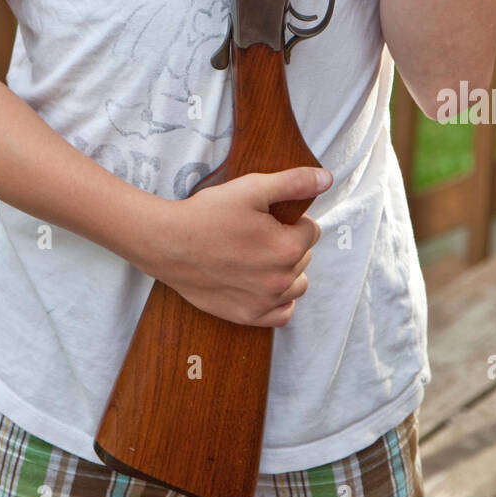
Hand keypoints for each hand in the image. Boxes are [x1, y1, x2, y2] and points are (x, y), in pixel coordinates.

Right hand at [153, 167, 331, 327]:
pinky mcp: (248, 317)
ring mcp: (264, 303)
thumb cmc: (208, 213)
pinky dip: (278, 300)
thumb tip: (327, 179)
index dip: (291, 220)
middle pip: (305, 257)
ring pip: (297, 285)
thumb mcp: (252, 188)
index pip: (311, 231)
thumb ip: (294, 182)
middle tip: (257, 234)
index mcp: (286, 248)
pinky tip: (262, 283)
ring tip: (259, 257)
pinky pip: (283, 314)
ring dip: (287, 271)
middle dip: (289, 244)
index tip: (267, 218)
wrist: (168, 244)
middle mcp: (280, 281)